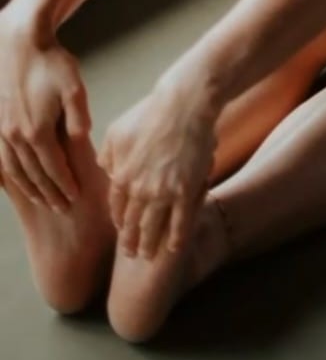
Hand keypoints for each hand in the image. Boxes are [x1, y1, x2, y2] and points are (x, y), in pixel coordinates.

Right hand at [0, 12, 89, 210]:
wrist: (20, 42)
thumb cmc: (52, 63)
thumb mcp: (74, 87)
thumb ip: (79, 117)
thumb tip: (83, 140)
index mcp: (38, 131)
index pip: (54, 168)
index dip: (65, 184)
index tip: (76, 196)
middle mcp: (17, 136)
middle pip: (35, 174)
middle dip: (49, 192)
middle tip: (63, 207)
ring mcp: (3, 131)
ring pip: (16, 170)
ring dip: (30, 187)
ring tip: (43, 199)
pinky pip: (2, 158)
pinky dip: (12, 174)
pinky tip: (19, 178)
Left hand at [98, 72, 217, 258]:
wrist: (185, 104)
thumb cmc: (151, 112)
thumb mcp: (117, 130)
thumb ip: (108, 154)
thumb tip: (105, 170)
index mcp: (121, 174)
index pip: (117, 207)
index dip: (120, 222)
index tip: (122, 231)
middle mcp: (139, 189)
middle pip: (132, 224)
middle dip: (131, 242)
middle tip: (132, 254)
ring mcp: (163, 192)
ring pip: (154, 227)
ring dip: (150, 245)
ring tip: (149, 256)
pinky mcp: (186, 189)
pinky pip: (180, 221)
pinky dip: (176, 237)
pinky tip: (174, 247)